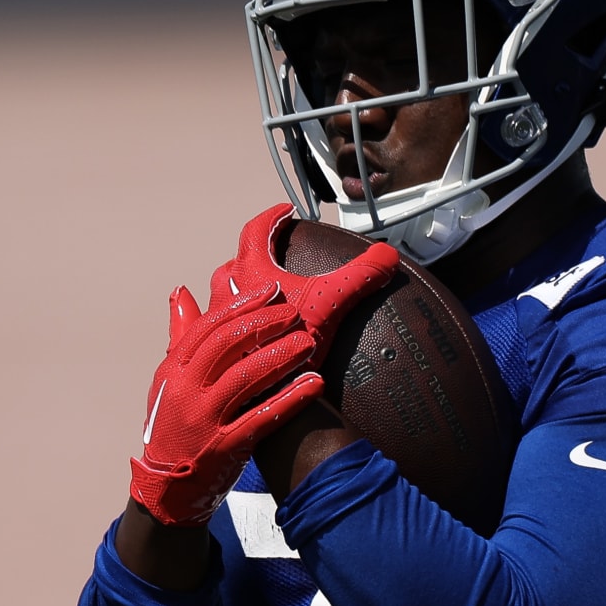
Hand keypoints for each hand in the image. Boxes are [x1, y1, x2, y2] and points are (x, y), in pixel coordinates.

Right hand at [128, 280, 322, 525]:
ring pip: (246, 378)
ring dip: (281, 356)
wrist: (165, 489)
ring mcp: (204, 420)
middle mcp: (186, 391)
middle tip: (295, 312)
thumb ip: (180, 337)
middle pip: (228, 346)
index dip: (242, 305)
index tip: (271, 289)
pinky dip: (290, 399)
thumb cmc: (173, 426)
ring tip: (309, 342)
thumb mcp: (168, 382)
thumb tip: (181, 292)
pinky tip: (314, 383)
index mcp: (173, 370)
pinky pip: (262, 418)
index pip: (209, 327)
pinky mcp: (224, 447)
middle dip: (264, 324)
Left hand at [218, 203, 399, 364]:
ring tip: (258, 294)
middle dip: (251, 255)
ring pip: (220, 297)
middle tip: (270, 253)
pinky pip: (218, 330)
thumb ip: (361, 275)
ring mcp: (217, 326)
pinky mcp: (218, 355)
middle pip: (232, 264)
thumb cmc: (287, 345)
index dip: (272, 217)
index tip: (285, 211)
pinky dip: (230, 324)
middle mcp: (224, 295)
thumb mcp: (332, 302)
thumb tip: (388, 256)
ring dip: (237, 291)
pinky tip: (244, 336)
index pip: (255, 231)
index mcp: (248, 273)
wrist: (264, 394)